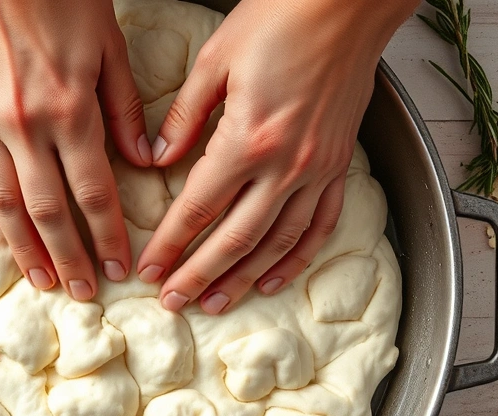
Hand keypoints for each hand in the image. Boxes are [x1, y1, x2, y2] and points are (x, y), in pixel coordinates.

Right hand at [0, 0, 151, 299]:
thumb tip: (146, 162)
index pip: (93, 193)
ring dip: (22, 246)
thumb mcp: (109, 47)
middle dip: (67, 257)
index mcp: (71, 111)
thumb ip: (126, 110)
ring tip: (38, 279)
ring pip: (4, 200)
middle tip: (80, 292)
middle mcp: (25, 125)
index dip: (107, 236)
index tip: (118, 268)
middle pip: (48, 210)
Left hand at [137, 0, 417, 313]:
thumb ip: (183, 117)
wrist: (347, 4)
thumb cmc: (280, 20)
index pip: (199, 208)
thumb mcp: (215, 60)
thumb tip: (156, 159)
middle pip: (235, 239)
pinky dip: (297, 258)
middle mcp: (286, 165)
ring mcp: (317, 169)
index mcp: (247, 140)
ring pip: (277, 243)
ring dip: (243, 278)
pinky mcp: (339, 165)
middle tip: (173, 303)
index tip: (149, 271)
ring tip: (215, 303)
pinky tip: (274, 278)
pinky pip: (320, 225)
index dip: (171, 245)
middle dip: (199, 275)